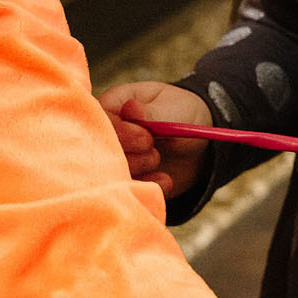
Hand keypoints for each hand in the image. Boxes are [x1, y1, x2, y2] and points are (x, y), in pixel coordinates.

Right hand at [99, 81, 210, 196]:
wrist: (198, 142)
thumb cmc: (179, 113)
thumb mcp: (170, 108)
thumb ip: (151, 112)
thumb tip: (131, 108)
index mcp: (111, 106)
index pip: (100, 122)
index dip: (122, 133)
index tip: (147, 137)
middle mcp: (106, 134)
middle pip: (101, 151)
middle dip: (129, 155)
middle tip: (152, 148)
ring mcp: (114, 160)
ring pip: (112, 174)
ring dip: (138, 169)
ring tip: (156, 159)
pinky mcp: (127, 181)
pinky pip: (130, 191)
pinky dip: (148, 188)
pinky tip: (166, 180)